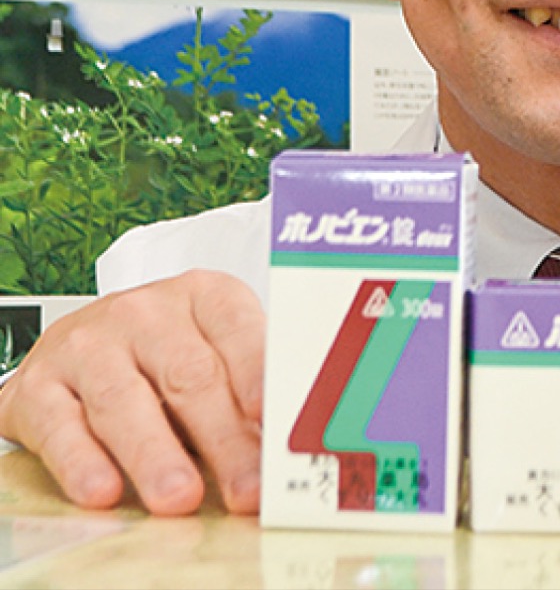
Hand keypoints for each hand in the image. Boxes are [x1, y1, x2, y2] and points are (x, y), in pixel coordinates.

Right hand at [0, 270, 263, 515]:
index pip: (236, 327)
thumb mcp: (215, 351)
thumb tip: (288, 441)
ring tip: (180, 498)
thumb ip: (249, 389)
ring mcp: (88, 345)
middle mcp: (145, 312)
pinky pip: (59, 426)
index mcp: (202, 295)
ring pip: (124, 401)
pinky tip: (104, 490)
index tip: (273, 415)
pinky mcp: (37, 386)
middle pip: (189, 375)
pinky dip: (82, 461)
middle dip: (223, 438)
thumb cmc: (165, 353)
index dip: (256, 371)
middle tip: (245, 488)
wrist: (78, 345)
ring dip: (155, 455)